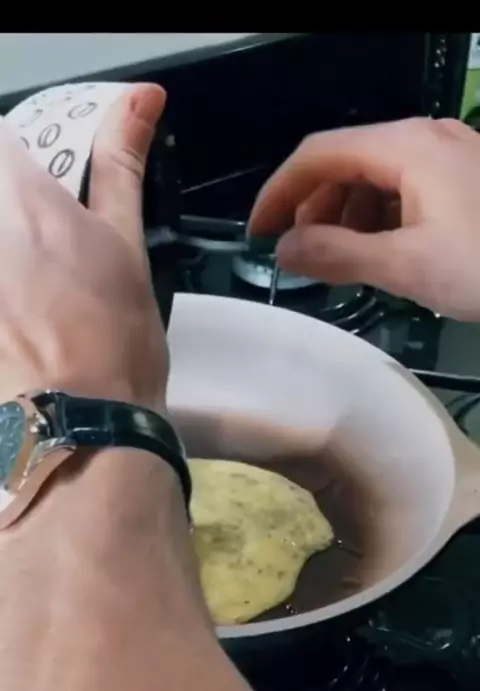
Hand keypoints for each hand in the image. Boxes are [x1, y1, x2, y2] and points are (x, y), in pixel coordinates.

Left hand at [0, 83, 167, 410]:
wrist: (81, 426)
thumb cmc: (115, 337)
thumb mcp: (126, 245)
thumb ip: (122, 165)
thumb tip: (141, 98)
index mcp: (20, 197)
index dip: (21, 165)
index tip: (45, 193)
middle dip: (16, 214)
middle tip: (44, 259)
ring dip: (15, 258)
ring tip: (33, 298)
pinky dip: (8, 295)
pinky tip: (20, 320)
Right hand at [249, 117, 479, 320]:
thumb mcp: (407, 266)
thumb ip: (337, 254)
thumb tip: (283, 251)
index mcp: (405, 146)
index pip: (317, 154)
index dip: (278, 193)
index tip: (256, 234)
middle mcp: (423, 137)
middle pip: (344, 160)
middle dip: (312, 207)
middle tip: (297, 255)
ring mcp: (446, 154)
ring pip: (373, 175)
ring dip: (345, 216)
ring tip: (338, 260)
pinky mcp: (462, 177)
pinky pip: (403, 187)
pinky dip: (378, 218)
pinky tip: (379, 251)